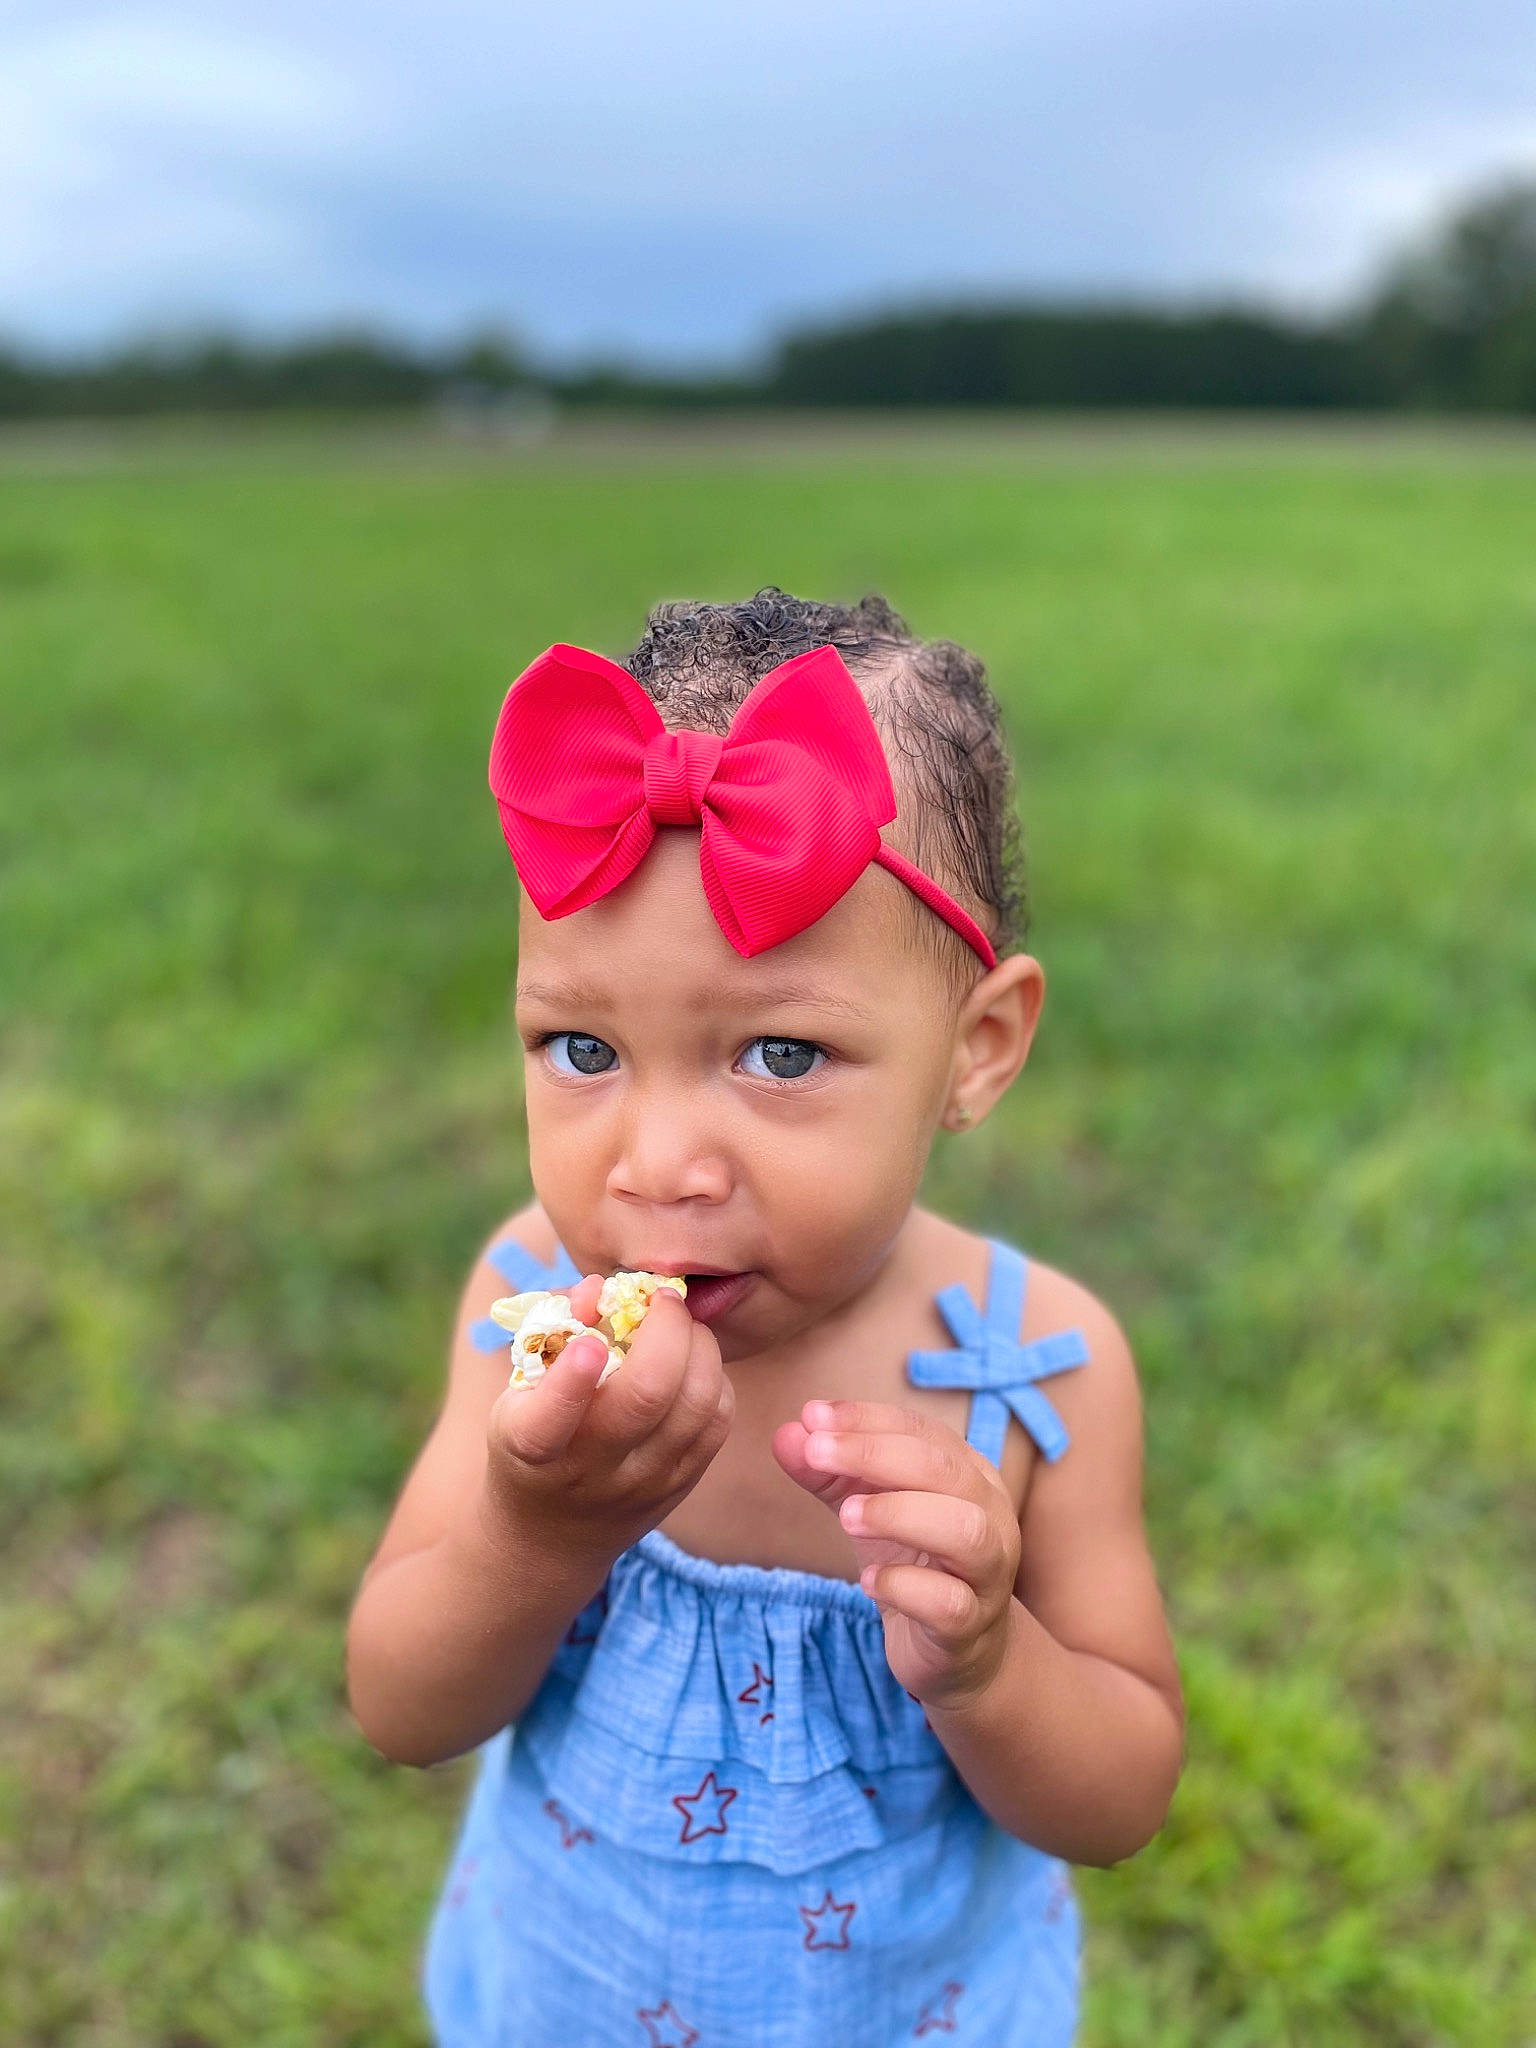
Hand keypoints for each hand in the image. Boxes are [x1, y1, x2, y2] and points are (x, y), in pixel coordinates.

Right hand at [482, 1276, 733, 1574]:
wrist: (549, 1535)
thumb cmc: (531, 1434)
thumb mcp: (518, 1389)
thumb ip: (552, 1329)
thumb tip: (597, 1290)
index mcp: (530, 1445)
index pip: (548, 1422)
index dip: (571, 1380)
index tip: (589, 1342)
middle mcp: (588, 1470)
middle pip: (646, 1399)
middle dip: (666, 1331)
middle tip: (663, 1300)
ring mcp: (642, 1482)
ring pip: (696, 1406)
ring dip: (700, 1347)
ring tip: (681, 1326)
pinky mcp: (682, 1484)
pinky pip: (718, 1421)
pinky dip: (714, 1378)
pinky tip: (694, 1363)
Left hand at [772, 1400, 1020, 1708]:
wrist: (959, 1652)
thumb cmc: (916, 1565)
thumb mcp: (870, 1511)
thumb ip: (831, 1474)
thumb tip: (788, 1434)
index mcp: (969, 1474)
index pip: (922, 1431)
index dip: (867, 1419)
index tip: (812, 1415)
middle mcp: (990, 1515)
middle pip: (944, 1469)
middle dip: (876, 1454)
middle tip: (816, 1452)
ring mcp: (987, 1572)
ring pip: (963, 1529)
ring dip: (898, 1513)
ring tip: (846, 1516)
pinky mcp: (972, 1625)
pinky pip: (949, 1602)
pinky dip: (905, 1587)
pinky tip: (869, 1582)